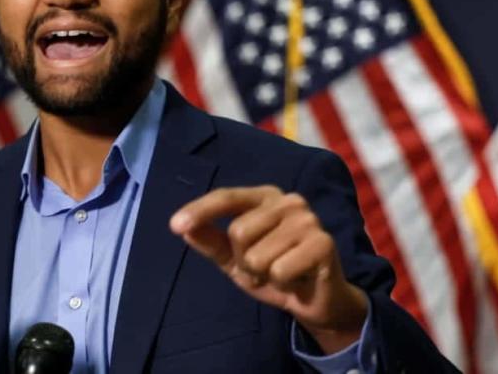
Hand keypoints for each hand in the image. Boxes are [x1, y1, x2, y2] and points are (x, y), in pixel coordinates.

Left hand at [169, 186, 367, 353]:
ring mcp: (308, 220)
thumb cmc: (272, 271)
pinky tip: (296, 279)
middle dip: (244, 261)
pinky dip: (281, 282)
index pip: (227, 197)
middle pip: (239, 231)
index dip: (200, 210)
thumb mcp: (233, 259)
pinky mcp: (323, 243)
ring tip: (280, 274)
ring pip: (258, 255)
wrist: (314, 300)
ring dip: (263, 274)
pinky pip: (280, 270)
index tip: (175, 225)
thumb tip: (182, 227)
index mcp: (265, 197)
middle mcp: (288, 201)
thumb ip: (210, 241)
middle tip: (263, 269)